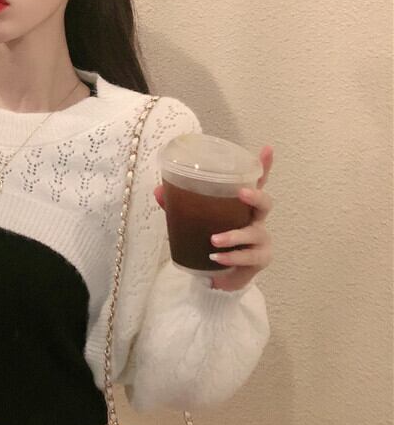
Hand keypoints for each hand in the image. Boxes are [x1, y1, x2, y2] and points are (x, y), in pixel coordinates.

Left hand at [154, 145, 274, 290]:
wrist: (218, 276)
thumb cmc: (210, 241)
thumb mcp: (195, 221)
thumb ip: (180, 205)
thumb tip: (158, 190)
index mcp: (242, 205)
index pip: (256, 183)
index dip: (263, 166)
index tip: (267, 148)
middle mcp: (256, 219)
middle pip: (266, 203)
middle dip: (256, 196)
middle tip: (241, 193)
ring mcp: (261, 240)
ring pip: (254, 233)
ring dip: (234, 235)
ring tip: (213, 240)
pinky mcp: (260, 259)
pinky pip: (249, 257)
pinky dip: (231, 256)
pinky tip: (216, 258)